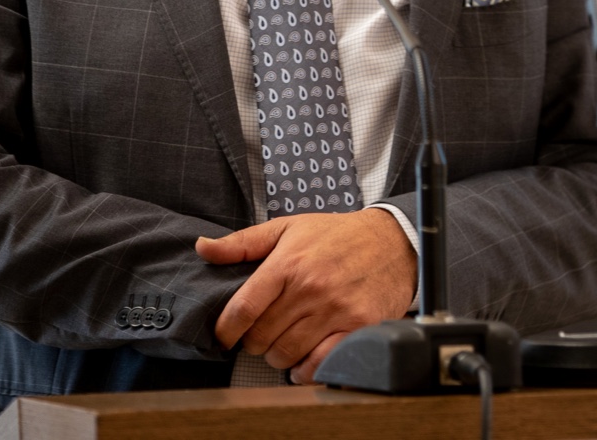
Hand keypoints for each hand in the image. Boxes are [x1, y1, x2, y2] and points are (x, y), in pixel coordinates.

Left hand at [196, 209, 416, 382]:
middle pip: (261, 338)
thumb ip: (243, 243)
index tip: (224, 336)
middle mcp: (310, 287)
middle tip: (263, 333)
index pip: (243, 309)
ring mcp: (335, 310)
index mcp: (288, 262)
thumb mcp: (288, 228)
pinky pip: (319, 364)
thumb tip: (203, 248)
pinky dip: (306, 369)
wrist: (393, 241)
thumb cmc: (337, 235)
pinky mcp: (357, 327)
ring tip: (285, 342)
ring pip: (286, 354)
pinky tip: (306, 357)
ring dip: (279, 356)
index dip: (225, 330)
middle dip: (254, 341)